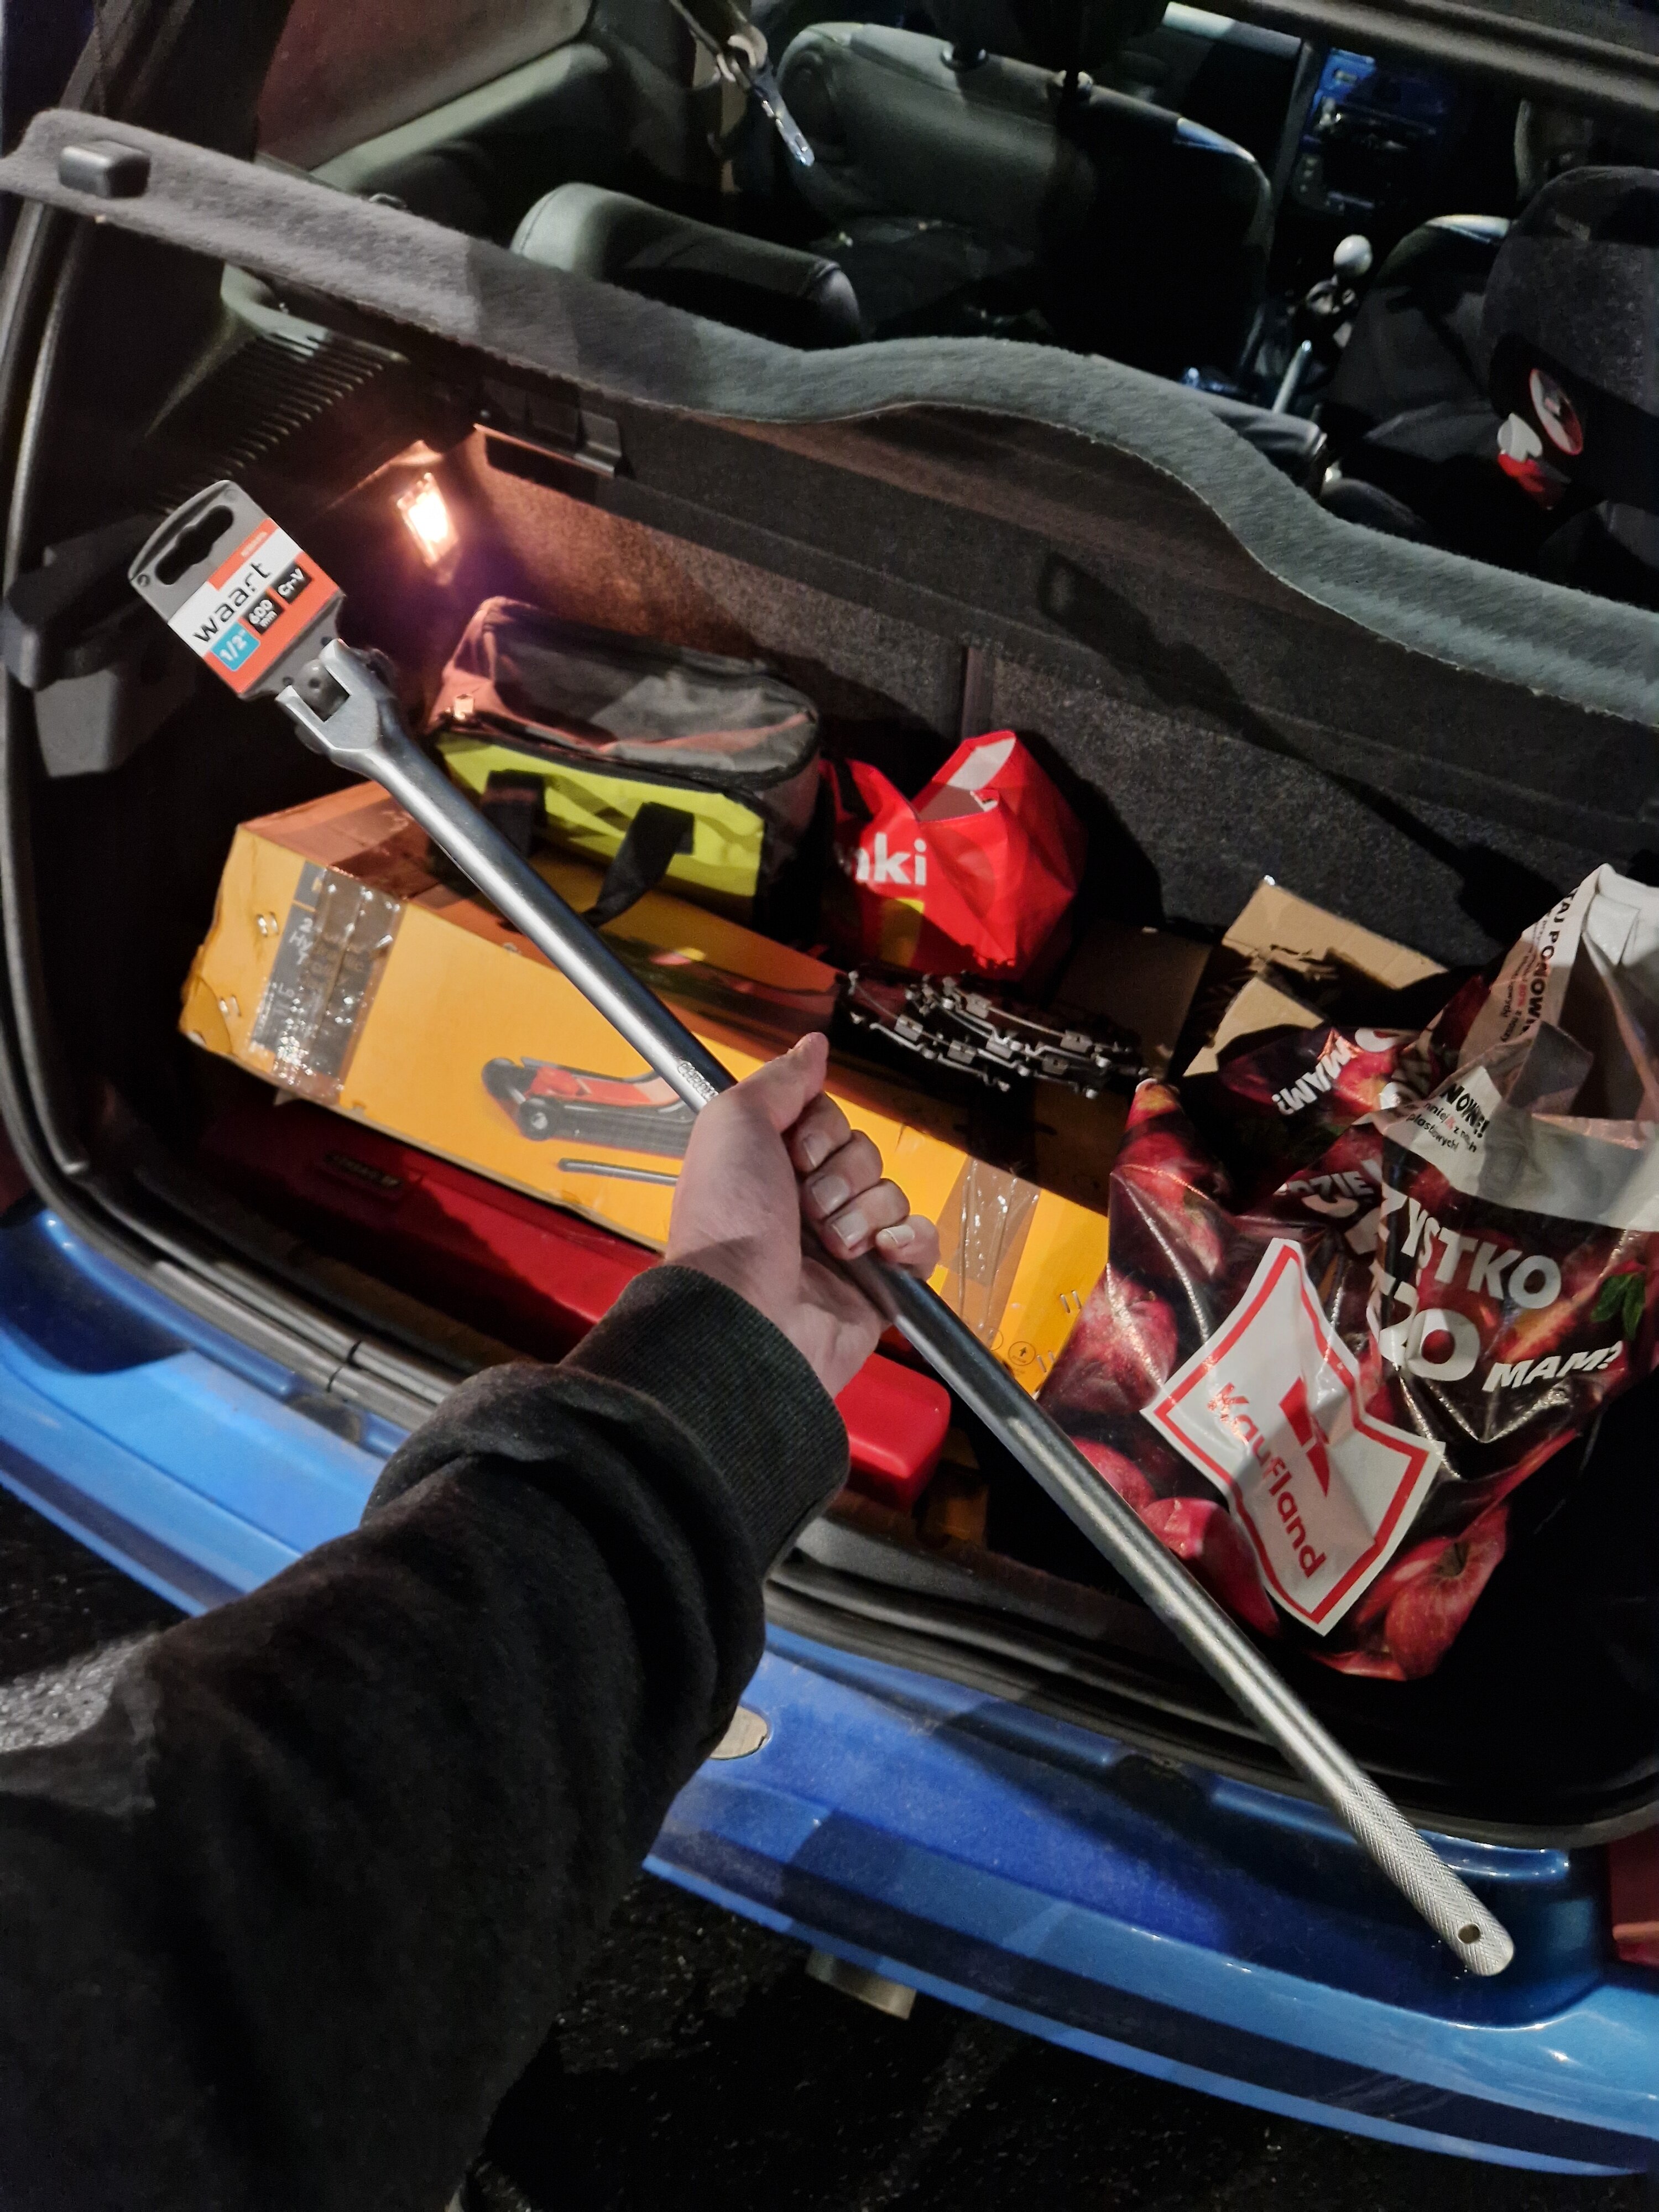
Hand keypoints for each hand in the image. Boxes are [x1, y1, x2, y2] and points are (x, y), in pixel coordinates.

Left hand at [665, 1031, 939, 1399]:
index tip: (794, 1155)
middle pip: (865, 1153)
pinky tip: (880, 1252)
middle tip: (806, 1207)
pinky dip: (909, 1241)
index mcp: (772, 1168)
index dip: (821, 1131)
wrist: (747, 1311)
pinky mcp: (880, 1284)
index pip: (829, 1121)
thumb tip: (814, 1045)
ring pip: (892, 1194)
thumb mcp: (735, 1122)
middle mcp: (807, 1204)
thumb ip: (779, 1081)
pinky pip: (921, 1242)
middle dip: (841, 1175)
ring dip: (863, 1213)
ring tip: (830, 1244)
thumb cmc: (729, 1220)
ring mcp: (845, 1246)